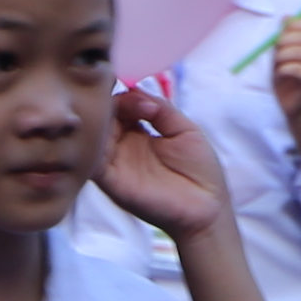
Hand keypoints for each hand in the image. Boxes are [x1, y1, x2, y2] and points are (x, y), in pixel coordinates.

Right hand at [95, 86, 232, 238]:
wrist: (208, 209)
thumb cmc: (200, 171)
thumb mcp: (184, 129)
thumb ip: (161, 109)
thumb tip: (135, 91)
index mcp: (137, 132)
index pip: (117, 106)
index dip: (125, 96)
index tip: (146, 102)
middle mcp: (121, 147)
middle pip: (101, 117)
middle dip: (110, 105)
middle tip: (132, 105)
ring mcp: (115, 164)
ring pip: (92, 135)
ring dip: (101, 120)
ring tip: (120, 115)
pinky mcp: (112, 182)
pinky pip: (92, 161)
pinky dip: (95, 144)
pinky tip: (111, 132)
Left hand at [267, 16, 300, 122]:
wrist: (294, 107)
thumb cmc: (286, 80)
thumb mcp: (280, 56)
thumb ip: (282, 38)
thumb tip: (285, 17)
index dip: (294, 24)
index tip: (281, 33)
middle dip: (285, 40)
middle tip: (275, 50)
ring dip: (283, 55)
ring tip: (276, 65)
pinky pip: (299, 69)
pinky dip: (286, 69)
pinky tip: (280, 74)